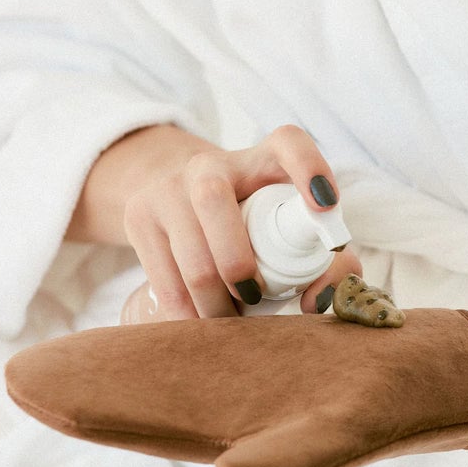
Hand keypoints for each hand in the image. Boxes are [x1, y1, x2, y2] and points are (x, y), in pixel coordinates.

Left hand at [5, 309, 467, 466]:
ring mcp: (261, 378)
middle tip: (23, 375)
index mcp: (255, 437)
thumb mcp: (360, 427)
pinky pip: (220, 339)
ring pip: (180, 369)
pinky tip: (154, 311)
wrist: (448, 369)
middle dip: (92, 388)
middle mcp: (248, 410)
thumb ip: (293, 460)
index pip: (158, 429)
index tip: (34, 395)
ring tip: (74, 347)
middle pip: (154, 401)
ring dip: (125, 359)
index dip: (99, 415)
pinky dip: (180, 326)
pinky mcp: (281, 350)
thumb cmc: (415, 401)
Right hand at [67, 124, 361, 318]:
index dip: (309, 168)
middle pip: (216, 205)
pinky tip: (202, 323)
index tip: (326, 206)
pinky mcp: (139, 217)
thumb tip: (318, 300)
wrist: (176, 198)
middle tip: (256, 299)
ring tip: (231, 321)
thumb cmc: (253, 223)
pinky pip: (164, 279)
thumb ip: (328, 265)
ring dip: (216, 304)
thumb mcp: (288, 229)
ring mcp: (168, 188)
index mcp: (263, 159)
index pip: (289, 143)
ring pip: (192, 258)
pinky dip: (187, 312)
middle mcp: (211, 165)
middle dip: (239, 268)